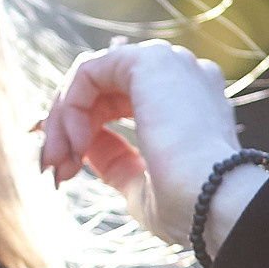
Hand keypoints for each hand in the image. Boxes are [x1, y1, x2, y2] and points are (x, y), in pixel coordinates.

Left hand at [38, 39, 267, 256]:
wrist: (216, 203)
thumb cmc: (189, 206)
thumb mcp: (141, 186)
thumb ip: (115, 161)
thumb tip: (84, 149)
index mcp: (190, 104)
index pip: (120, 102)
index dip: (81, 129)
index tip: (60, 170)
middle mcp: (183, 76)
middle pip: (102, 89)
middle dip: (66, 129)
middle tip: (52, 169)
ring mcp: (170, 64)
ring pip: (91, 78)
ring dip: (65, 120)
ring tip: (61, 162)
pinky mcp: (149, 60)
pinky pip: (89, 71)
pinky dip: (70, 106)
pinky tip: (76, 142)